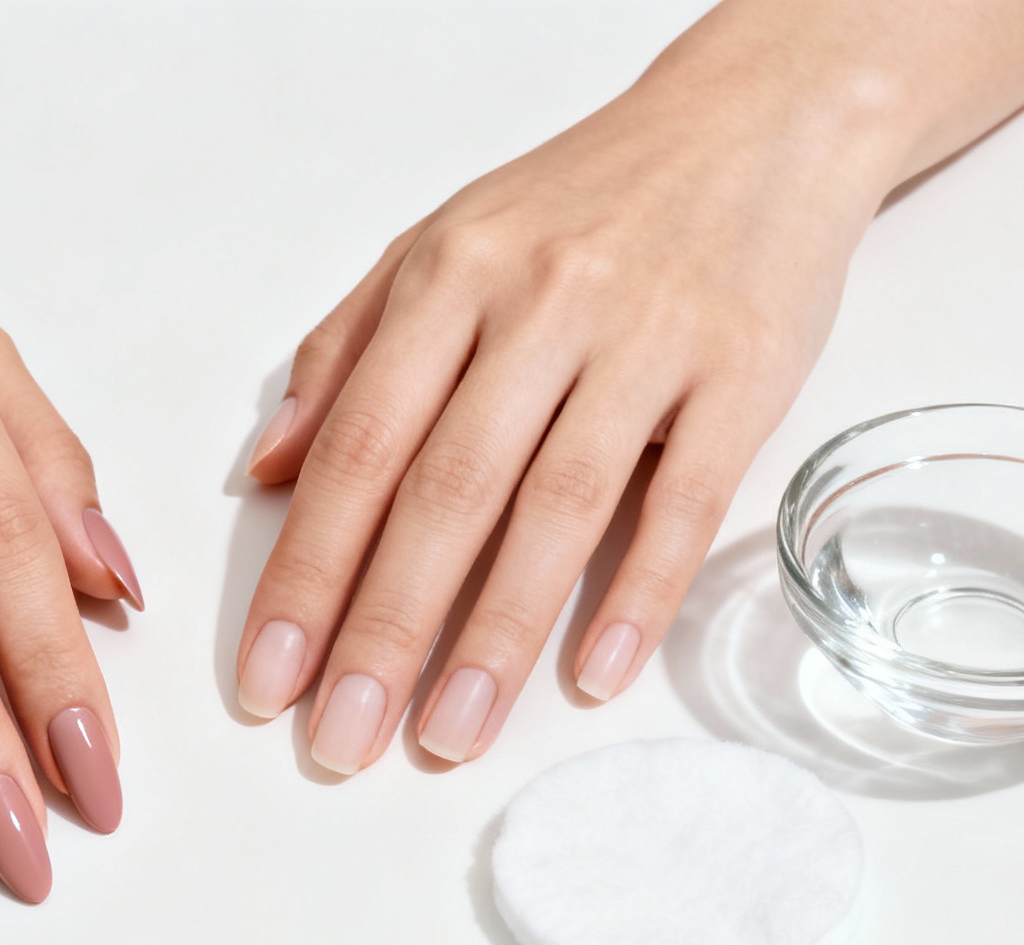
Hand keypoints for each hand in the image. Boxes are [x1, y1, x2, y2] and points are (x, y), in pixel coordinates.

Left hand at [235, 37, 897, 771]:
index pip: (358, 448)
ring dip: (497, 636)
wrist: (756, 123)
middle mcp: (540, 305)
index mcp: (449, 278)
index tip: (267, 677)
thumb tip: (268, 471)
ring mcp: (647, 339)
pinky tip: (593, 676)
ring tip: (447, 738)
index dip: (306, 571)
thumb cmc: (584, 201)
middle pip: (445, 490)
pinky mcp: (744, 371)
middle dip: (383, 629)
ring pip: (557, 506)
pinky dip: (638, 593)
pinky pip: (686, 499)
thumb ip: (347, 353)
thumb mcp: (443, 243)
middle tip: (342, 742)